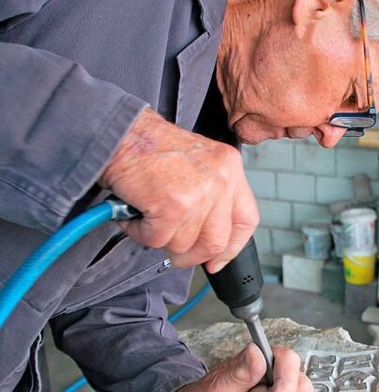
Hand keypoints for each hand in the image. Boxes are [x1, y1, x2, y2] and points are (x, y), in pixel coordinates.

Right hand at [99, 108, 258, 271]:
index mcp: (229, 167)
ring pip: (184, 244)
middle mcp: (221, 179)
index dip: (232, 247)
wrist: (119, 131)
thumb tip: (208, 239)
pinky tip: (135, 214)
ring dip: (159, 239)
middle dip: (191, 255)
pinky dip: (140, 232)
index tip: (218, 259)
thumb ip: (211, 196)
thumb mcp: (196, 163)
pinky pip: (158, 240)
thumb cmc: (149, 147)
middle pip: (216, 241)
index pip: (246, 220)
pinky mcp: (173, 206)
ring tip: (147, 217)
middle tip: (173, 250)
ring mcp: (199, 194)